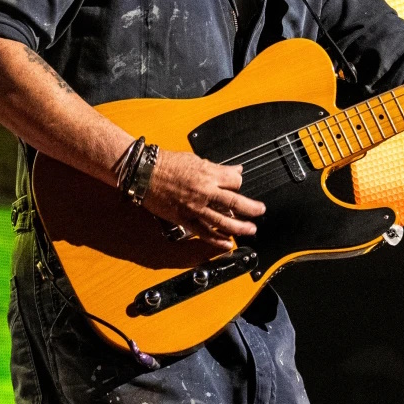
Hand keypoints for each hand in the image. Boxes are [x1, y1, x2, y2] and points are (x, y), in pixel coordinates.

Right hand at [140, 149, 266, 249]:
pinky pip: (203, 232)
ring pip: (222, 220)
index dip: (239, 184)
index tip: (238, 187)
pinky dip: (216, 239)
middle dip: (251, 208)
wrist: (144, 172)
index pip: (235, 182)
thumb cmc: (167, 164)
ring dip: (239, 227)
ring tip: (250, 230)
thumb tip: (236, 169)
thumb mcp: (196, 160)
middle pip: (235, 202)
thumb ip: (218, 168)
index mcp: (208, 174)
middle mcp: (204, 191)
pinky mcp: (184, 219)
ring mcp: (194, 207)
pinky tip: (226, 243)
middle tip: (260, 211)